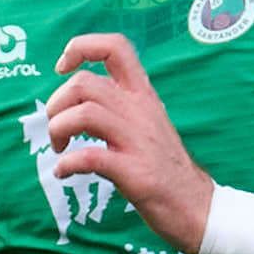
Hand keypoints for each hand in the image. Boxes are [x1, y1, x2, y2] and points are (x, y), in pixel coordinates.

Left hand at [39, 33, 211, 247]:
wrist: (197, 206)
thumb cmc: (162, 165)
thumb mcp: (144, 122)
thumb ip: (117, 104)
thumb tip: (74, 96)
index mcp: (143, 95)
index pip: (116, 47)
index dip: (82, 48)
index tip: (62, 69)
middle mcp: (141, 111)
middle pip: (85, 83)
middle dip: (56, 103)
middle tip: (57, 130)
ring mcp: (139, 141)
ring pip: (85, 113)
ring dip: (58, 130)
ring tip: (59, 149)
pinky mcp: (135, 172)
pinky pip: (90, 157)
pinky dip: (67, 164)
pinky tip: (65, 173)